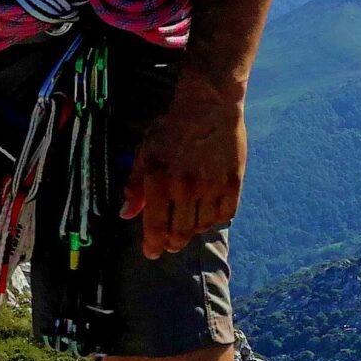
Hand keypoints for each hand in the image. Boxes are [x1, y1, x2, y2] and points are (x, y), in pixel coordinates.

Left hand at [120, 71, 244, 258]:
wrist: (209, 106)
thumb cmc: (171, 129)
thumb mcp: (145, 153)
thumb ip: (135, 186)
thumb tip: (126, 214)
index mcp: (159, 181)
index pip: (156, 226)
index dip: (153, 245)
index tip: (151, 253)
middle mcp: (185, 188)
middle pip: (180, 233)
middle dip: (172, 243)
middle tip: (169, 243)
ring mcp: (212, 186)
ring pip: (202, 226)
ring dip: (192, 230)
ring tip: (187, 222)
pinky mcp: (233, 183)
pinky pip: (225, 215)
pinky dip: (215, 219)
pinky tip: (207, 212)